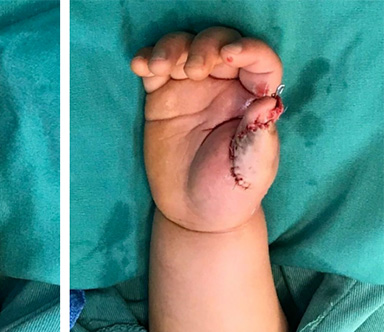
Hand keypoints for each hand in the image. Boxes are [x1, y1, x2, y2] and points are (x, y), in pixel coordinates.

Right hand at [131, 27, 283, 231]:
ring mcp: (191, 89)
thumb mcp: (251, 171)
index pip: (258, 60)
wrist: (194, 213)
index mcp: (253, 98)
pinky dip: (146, 59)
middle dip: (204, 46)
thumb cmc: (230, 192)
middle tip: (193, 69)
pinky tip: (140, 66)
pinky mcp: (162, 98)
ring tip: (159, 68)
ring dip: (172, 47)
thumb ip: (260, 136)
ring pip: (184, 48)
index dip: (248, 49)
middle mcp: (224, 86)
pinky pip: (154, 69)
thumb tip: (268, 101)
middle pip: (217, 44)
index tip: (229, 55)